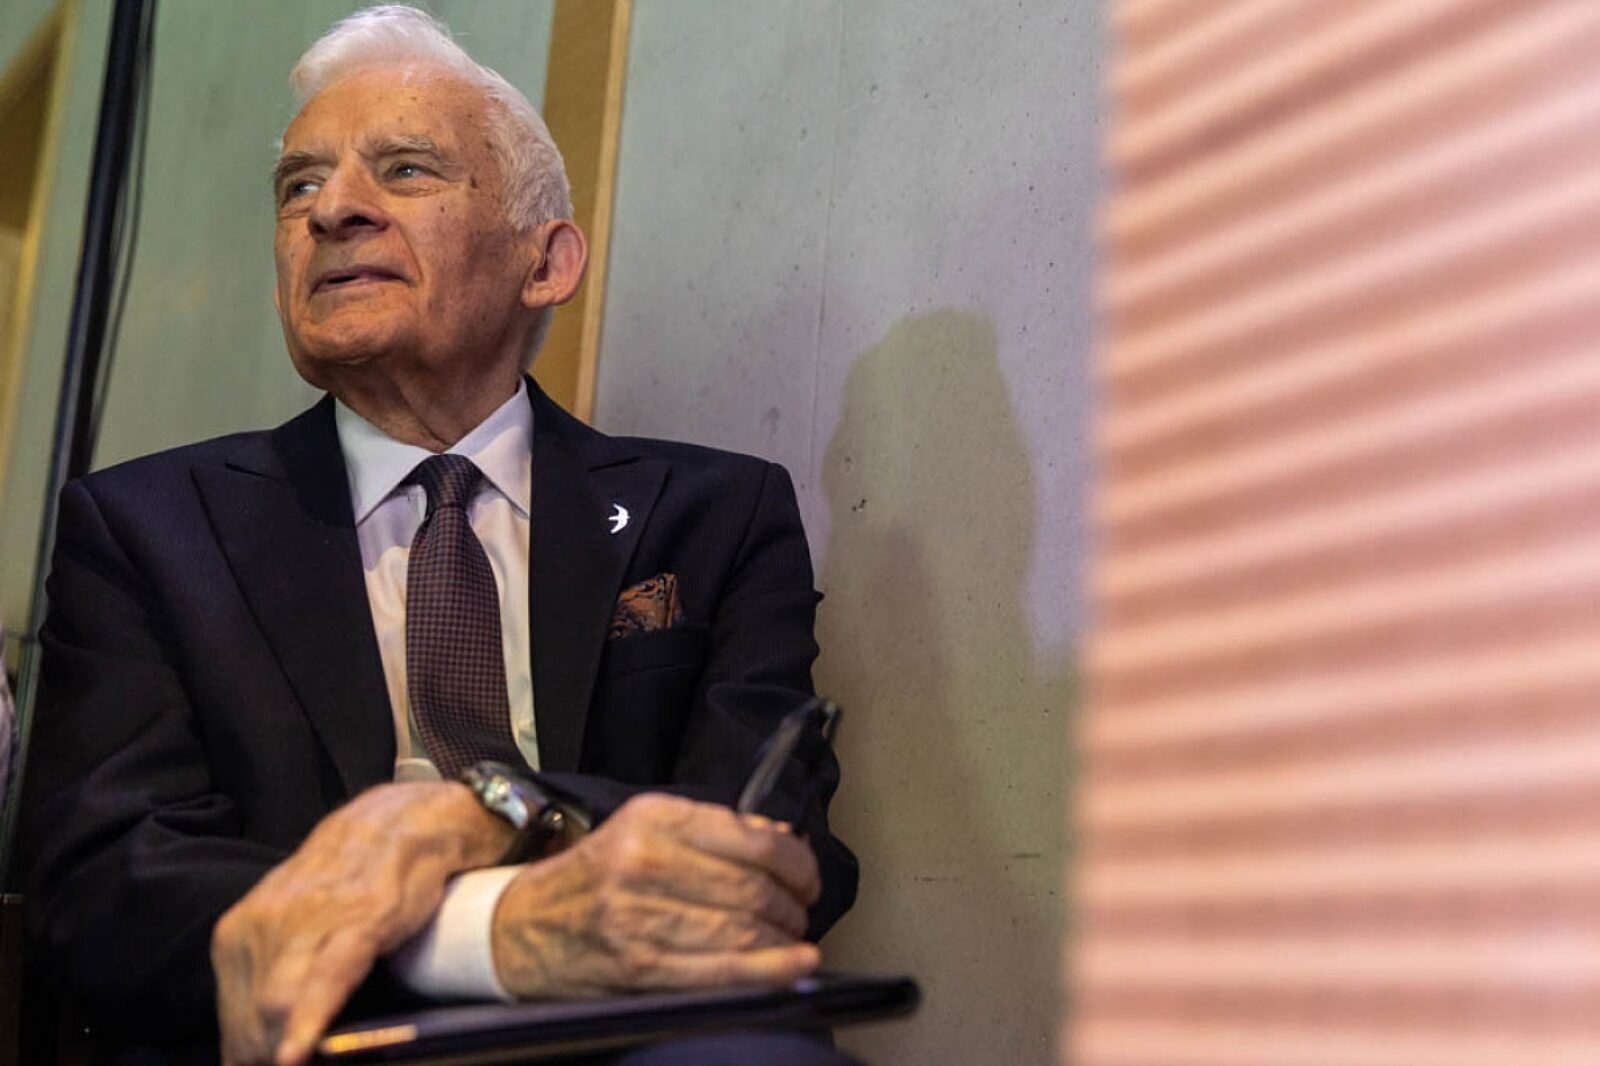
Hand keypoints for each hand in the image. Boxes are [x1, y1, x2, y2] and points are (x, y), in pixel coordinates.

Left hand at [212, 781, 510, 1065]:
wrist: (405, 821)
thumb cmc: (350, 877)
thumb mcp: (293, 919)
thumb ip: (273, 969)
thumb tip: (258, 1033)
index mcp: (240, 929)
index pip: (231, 1017)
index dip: (248, 1053)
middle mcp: (264, 924)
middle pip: (251, 1020)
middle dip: (265, 1054)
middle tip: (290, 1064)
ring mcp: (310, 921)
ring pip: (277, 1008)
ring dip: (285, 1048)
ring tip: (305, 1062)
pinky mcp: (359, 921)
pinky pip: (325, 980)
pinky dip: (310, 1021)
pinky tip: (299, 1053)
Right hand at [491, 792, 821, 996]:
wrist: (520, 927)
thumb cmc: (594, 877)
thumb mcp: (646, 832)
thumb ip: (714, 832)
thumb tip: (785, 843)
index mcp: (653, 817)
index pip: (753, 840)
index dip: (798, 863)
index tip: (807, 877)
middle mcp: (644, 861)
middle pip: (754, 888)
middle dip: (793, 906)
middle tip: (801, 913)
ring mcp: (638, 916)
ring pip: (742, 930)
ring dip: (783, 940)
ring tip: (793, 942)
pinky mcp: (637, 966)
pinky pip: (721, 972)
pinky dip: (768, 972)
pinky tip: (792, 969)